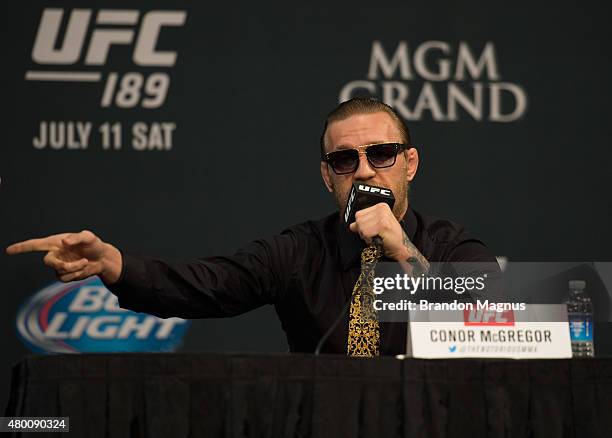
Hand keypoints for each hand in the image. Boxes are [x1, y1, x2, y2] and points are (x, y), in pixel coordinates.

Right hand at [6, 230, 122, 283]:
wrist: (103, 258)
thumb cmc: (94, 245)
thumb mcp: (89, 237)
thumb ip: (77, 237)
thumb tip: (64, 242)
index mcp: (55, 242)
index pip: (35, 245)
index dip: (22, 247)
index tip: (8, 250)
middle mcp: (55, 254)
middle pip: (48, 262)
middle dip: (63, 264)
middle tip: (81, 262)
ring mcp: (59, 265)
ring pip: (59, 271)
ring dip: (74, 268)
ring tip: (86, 262)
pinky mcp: (65, 275)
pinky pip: (64, 278)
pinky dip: (76, 274)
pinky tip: (84, 268)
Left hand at [349, 203, 409, 260]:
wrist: (400, 248)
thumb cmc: (389, 238)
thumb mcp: (376, 225)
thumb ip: (364, 222)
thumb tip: (352, 225)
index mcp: (381, 206)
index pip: (359, 214)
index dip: (362, 225)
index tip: (372, 230)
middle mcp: (382, 208)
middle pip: (358, 220)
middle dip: (363, 231)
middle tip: (374, 234)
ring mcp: (383, 216)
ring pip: (361, 227)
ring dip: (366, 236)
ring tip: (376, 237)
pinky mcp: (382, 225)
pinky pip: (366, 233)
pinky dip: (369, 239)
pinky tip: (378, 239)